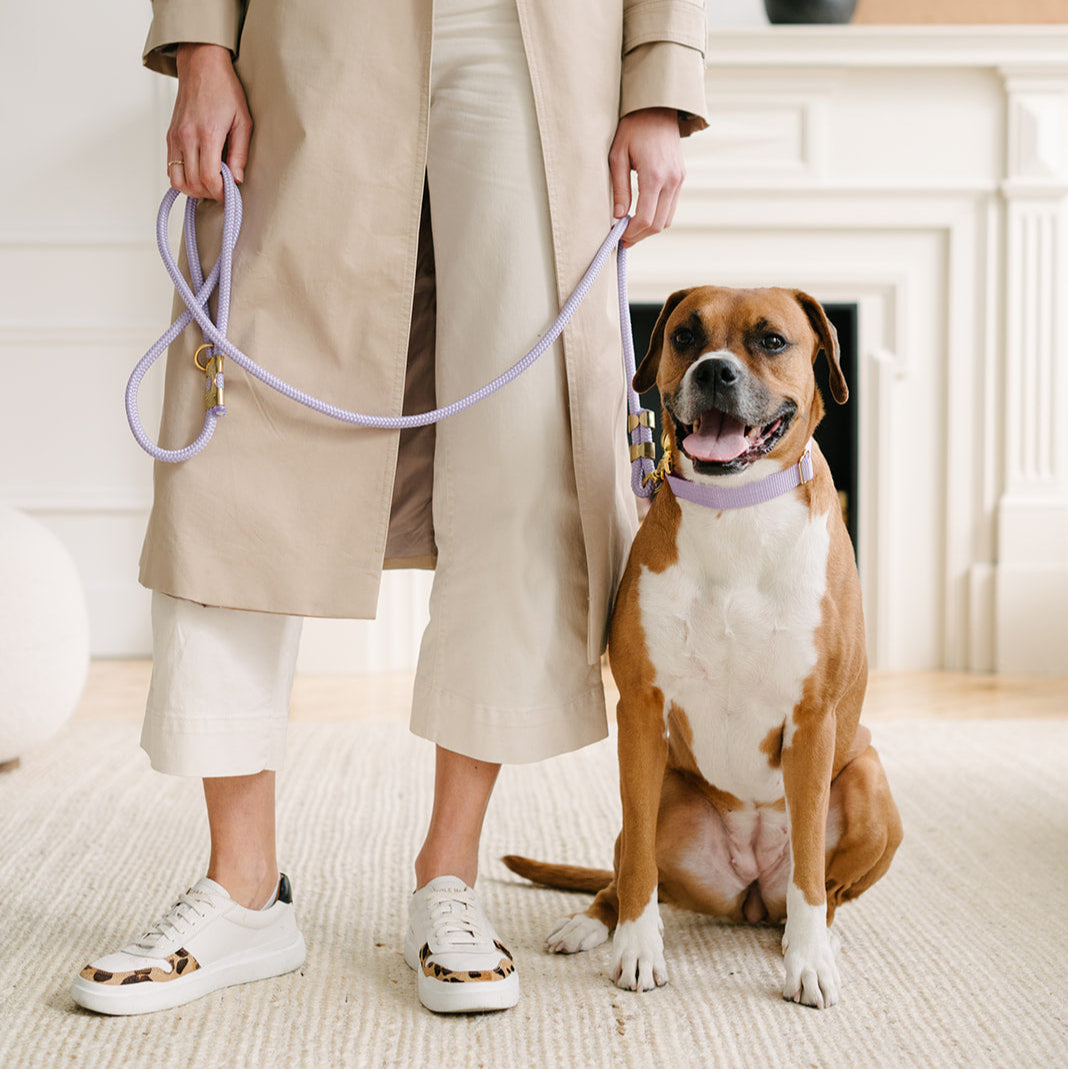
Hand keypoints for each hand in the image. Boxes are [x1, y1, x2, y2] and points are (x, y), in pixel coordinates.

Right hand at [167, 43, 252, 200]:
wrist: (201, 66)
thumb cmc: (224, 90)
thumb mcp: (243, 121)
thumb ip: (240, 154)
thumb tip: (236, 180)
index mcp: (207, 134)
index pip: (209, 178)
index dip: (220, 193)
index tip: (230, 193)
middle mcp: (187, 137)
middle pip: (192, 183)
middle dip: (209, 194)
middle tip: (222, 190)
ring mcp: (175, 137)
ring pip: (176, 180)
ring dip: (193, 190)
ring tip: (209, 185)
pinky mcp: (170, 136)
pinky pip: (170, 168)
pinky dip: (183, 178)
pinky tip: (197, 174)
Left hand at [608, 108, 683, 246]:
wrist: (657, 109)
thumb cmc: (632, 130)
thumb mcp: (617, 156)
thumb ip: (619, 188)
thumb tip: (618, 216)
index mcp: (654, 175)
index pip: (645, 218)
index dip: (632, 233)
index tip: (619, 238)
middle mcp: (671, 180)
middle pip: (658, 224)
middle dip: (640, 236)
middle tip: (624, 239)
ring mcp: (679, 180)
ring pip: (667, 219)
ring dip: (649, 229)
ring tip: (632, 229)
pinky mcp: (681, 178)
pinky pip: (671, 207)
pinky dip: (657, 217)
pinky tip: (642, 215)